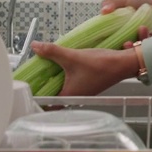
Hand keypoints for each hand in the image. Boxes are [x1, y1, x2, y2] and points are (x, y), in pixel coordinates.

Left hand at [29, 31, 145, 96]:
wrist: (124, 64)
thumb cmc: (101, 65)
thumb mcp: (73, 56)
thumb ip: (53, 51)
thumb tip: (35, 46)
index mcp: (68, 96)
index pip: (46, 105)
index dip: (36, 100)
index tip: (27, 90)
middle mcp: (75, 97)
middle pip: (53, 95)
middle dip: (43, 86)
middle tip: (33, 76)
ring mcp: (82, 91)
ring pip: (62, 88)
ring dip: (55, 79)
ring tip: (46, 68)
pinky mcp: (88, 84)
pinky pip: (71, 82)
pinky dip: (65, 75)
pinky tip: (63, 64)